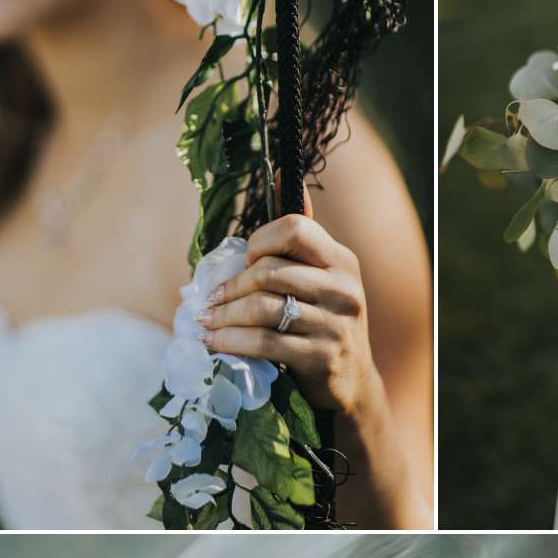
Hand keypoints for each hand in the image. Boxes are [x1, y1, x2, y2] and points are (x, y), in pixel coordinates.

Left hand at [199, 198, 381, 441]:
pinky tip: (214, 344)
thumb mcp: (321, 275)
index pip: (293, 228)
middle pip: (270, 271)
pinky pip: (265, 343)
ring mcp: (335, 324)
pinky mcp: (322, 358)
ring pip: (262, 308)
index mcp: (341, 259)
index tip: (245, 261)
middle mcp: (344, 287)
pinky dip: (231, 342)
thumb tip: (280, 174)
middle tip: (210, 300)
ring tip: (206, 323)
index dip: (260, 241)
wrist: (352, 383)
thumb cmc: (324, 321)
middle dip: (232, 286)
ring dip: (224, 316)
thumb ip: (300, 234)